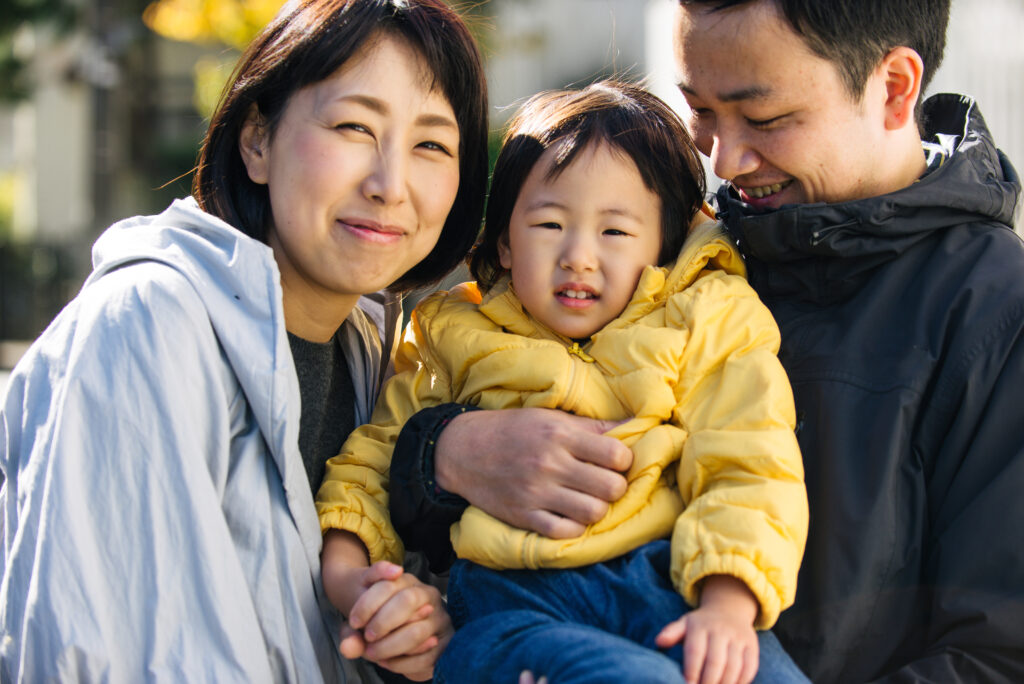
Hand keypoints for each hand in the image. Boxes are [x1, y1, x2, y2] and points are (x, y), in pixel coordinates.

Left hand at [322, 531, 451, 679]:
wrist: (398, 630)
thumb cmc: (377, 619)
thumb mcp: (362, 620)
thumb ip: (350, 633)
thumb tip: (347, 648)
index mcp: (405, 581)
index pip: (388, 585)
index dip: (368, 604)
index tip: (354, 622)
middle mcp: (426, 594)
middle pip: (407, 600)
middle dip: (383, 622)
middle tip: (368, 637)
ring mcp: (439, 617)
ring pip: (417, 631)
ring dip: (390, 646)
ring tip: (373, 654)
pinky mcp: (446, 640)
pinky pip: (426, 656)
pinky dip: (403, 664)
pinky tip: (387, 662)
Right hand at [434, 408, 632, 537]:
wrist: (463, 450)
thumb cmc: (514, 430)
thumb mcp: (552, 419)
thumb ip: (594, 427)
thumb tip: (637, 425)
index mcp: (559, 435)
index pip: (616, 455)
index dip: (624, 461)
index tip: (614, 461)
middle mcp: (549, 464)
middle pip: (611, 488)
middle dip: (616, 487)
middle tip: (605, 483)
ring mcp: (536, 493)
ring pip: (593, 513)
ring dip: (597, 508)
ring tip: (589, 500)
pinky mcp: (523, 516)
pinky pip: (565, 532)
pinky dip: (575, 527)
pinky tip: (570, 515)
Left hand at [655, 576, 758, 683]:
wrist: (729, 610)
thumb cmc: (700, 625)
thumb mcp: (684, 624)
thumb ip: (671, 633)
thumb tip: (659, 642)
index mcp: (700, 626)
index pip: (695, 651)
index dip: (691, 671)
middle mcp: (720, 630)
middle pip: (715, 661)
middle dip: (708, 682)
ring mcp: (738, 637)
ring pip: (734, 666)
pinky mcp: (752, 645)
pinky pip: (750, 667)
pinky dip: (742, 681)